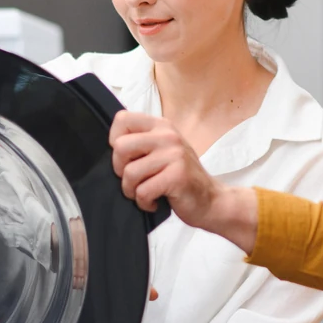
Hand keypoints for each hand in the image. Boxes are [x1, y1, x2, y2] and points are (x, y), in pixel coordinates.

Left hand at [109, 111, 257, 250]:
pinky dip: (144, 203)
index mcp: (161, 126)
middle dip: (119, 170)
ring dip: (132, 191)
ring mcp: (174, 155)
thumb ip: (142, 143)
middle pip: (120, 147)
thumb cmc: (181, 179)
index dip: (115, 141)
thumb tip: (111, 146)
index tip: (127, 158)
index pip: (122, 119)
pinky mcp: (177, 176)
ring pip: (129, 173)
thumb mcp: (163, 152)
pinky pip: (143, 191)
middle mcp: (168, 136)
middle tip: (134, 180)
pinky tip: (155, 202)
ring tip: (146, 194)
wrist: (211, 201)